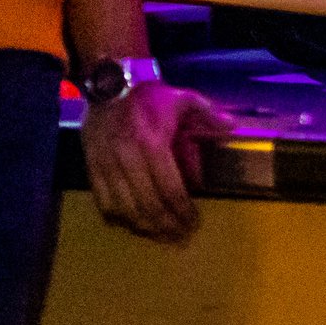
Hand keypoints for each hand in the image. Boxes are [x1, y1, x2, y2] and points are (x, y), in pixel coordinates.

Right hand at [81, 83, 231, 242]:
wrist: (109, 86)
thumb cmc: (148, 96)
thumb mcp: (183, 98)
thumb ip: (209, 114)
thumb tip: (233, 128)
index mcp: (153, 143)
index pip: (170, 190)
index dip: (183, 212)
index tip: (194, 223)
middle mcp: (128, 158)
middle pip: (148, 206)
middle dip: (166, 227)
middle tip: (180, 238)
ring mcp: (106, 165)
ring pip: (124, 210)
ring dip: (144, 228)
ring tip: (160, 237)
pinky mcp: (92, 168)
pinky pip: (102, 202)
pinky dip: (117, 218)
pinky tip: (131, 225)